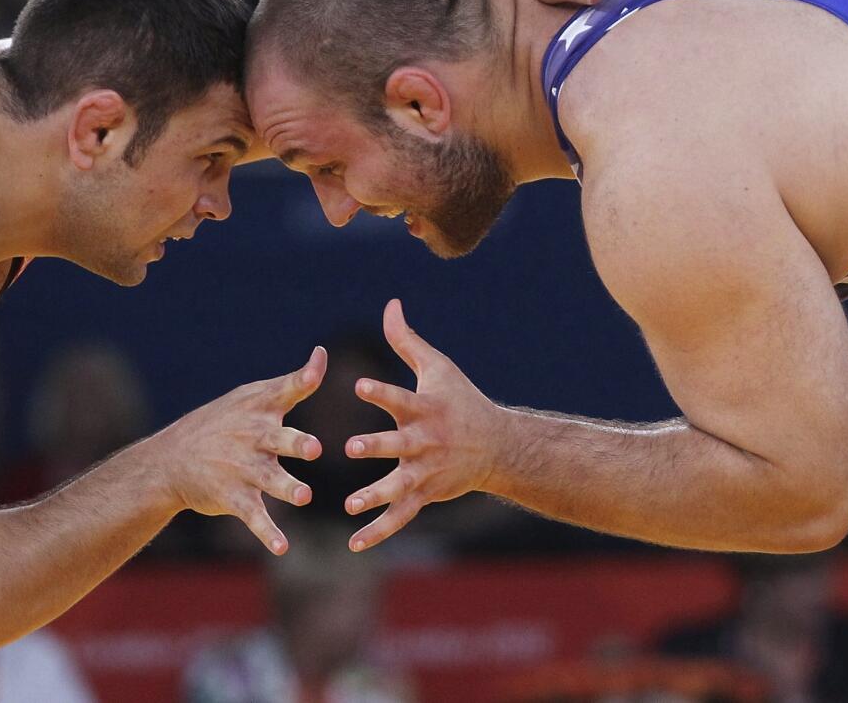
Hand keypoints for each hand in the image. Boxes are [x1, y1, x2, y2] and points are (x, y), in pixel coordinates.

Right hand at [153, 347, 325, 554]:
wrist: (171, 460)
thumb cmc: (223, 422)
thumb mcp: (251, 397)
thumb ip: (292, 382)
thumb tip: (322, 354)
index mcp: (260, 409)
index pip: (285, 389)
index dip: (304, 377)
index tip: (317, 368)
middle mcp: (253, 437)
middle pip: (279, 438)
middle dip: (297, 443)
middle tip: (314, 448)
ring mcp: (243, 468)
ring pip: (269, 479)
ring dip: (287, 487)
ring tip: (303, 496)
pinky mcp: (235, 496)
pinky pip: (255, 516)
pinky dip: (268, 533)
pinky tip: (282, 548)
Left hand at [344, 300, 499, 551]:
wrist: (498, 447)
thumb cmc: (460, 400)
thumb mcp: (437, 367)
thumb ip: (406, 340)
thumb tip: (390, 303)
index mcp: (425, 409)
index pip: (400, 398)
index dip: (381, 392)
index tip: (358, 385)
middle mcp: (425, 441)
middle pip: (399, 445)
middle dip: (377, 446)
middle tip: (353, 447)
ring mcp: (426, 471)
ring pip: (399, 485)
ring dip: (375, 495)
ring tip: (350, 504)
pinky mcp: (425, 495)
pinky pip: (400, 516)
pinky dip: (378, 531)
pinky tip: (354, 543)